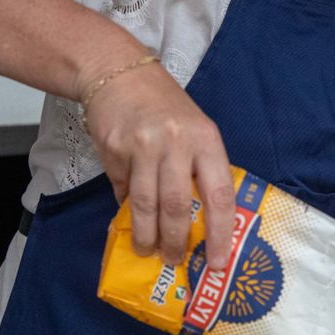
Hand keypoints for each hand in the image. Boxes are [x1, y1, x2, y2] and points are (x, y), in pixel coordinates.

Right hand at [80, 58, 234, 268]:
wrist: (118, 74)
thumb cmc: (165, 107)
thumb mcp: (195, 130)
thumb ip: (199, 169)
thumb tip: (199, 221)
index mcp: (206, 140)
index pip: (219, 195)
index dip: (220, 233)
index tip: (217, 261)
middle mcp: (176, 142)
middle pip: (177, 206)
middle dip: (176, 241)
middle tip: (174, 260)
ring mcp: (143, 146)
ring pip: (146, 205)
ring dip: (147, 235)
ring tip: (148, 250)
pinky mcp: (114, 150)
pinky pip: (123, 190)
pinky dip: (126, 208)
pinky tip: (129, 218)